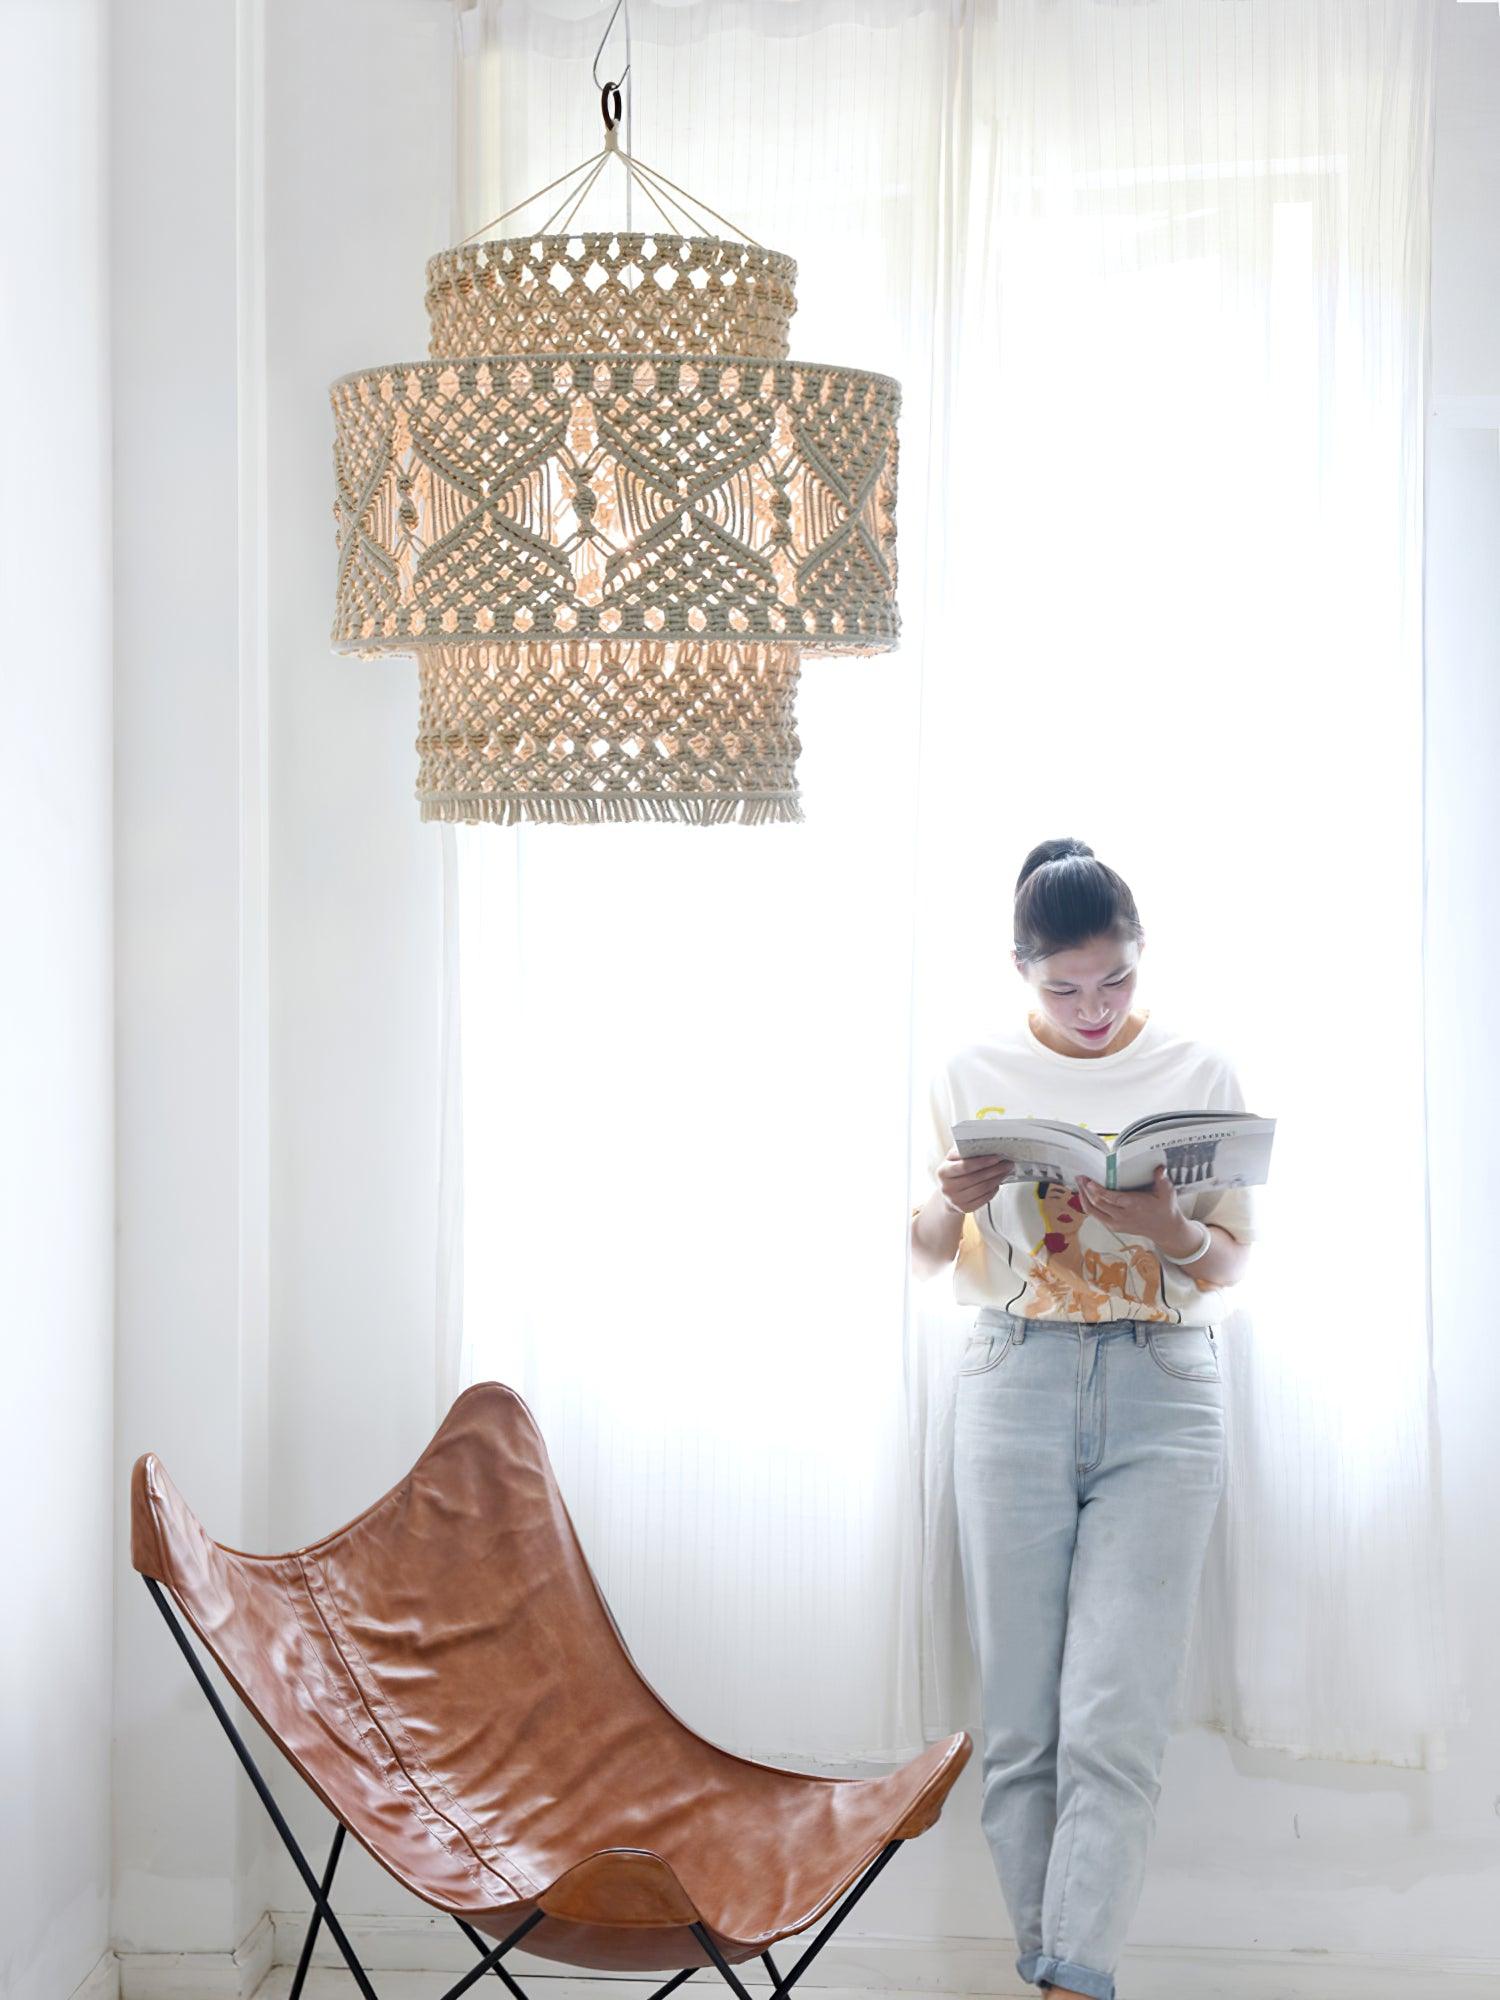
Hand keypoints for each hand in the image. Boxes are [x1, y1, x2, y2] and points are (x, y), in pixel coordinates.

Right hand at [937, 1145, 1014, 1214]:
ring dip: (997, 1179)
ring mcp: (955, 1200)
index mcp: (943, 1171)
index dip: (983, 1161)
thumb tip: (983, 1140)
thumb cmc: (954, 1173)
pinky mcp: (964, 1208)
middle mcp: (947, 1187)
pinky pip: (984, 1199)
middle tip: (1007, 1163)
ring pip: (982, 1188)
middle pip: (975, 1178)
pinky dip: (993, 1190)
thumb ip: (963, 1151)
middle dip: (994, 1170)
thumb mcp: (953, 1160)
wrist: (948, 1194)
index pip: (965, 1166)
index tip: (997, 1157)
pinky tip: (997, 1183)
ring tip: (1005, 1172)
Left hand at [1076, 1163, 1198, 1254]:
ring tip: (1079, 1184)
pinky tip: (1085, 1195)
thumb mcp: (1167, 1193)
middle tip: (1080, 1177)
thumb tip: (1159, 1168)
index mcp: (1134, 1206)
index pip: (1111, 1198)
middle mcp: (1123, 1216)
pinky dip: (1089, 1205)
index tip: (1089, 1180)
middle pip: (1098, 1204)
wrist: (1166, 1229)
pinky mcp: (1114, 1227)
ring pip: (1094, 1212)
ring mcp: (1117, 1223)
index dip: (1098, 1190)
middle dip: (1086, 1190)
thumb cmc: (1165, 1209)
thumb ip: (1162, 1180)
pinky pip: (1096, 1216)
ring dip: (1084, 1198)